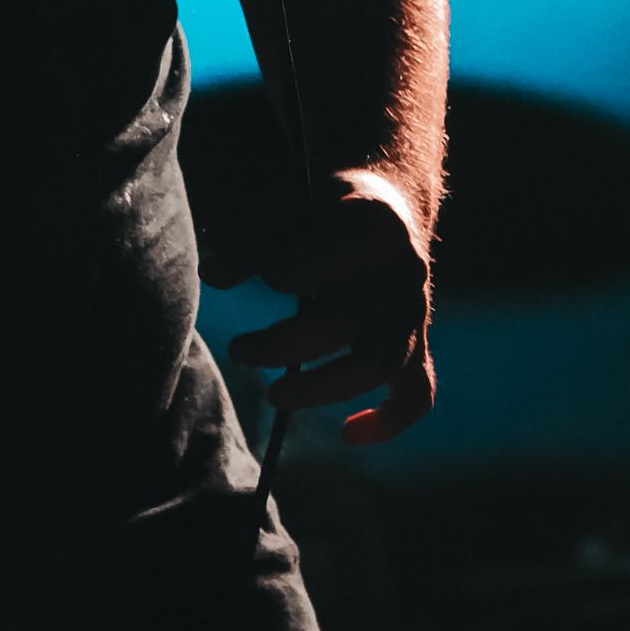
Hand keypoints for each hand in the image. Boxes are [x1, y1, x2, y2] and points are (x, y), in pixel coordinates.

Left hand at [223, 168, 436, 445]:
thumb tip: (212, 276)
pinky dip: (389, 421)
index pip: (320, 264)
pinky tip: (347, 433)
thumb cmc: (324, 201)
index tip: (258, 275)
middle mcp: (404, 270)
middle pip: (345, 324)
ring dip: (324, 388)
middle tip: (238, 351)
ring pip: (381, 365)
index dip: (279, 273)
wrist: (388, 199)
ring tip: (274, 394)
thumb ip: (251, 236)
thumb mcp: (289, 197)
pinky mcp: (417, 343)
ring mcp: (415, 310)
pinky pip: (416, 393)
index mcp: (373, 223)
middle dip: (283, 345)